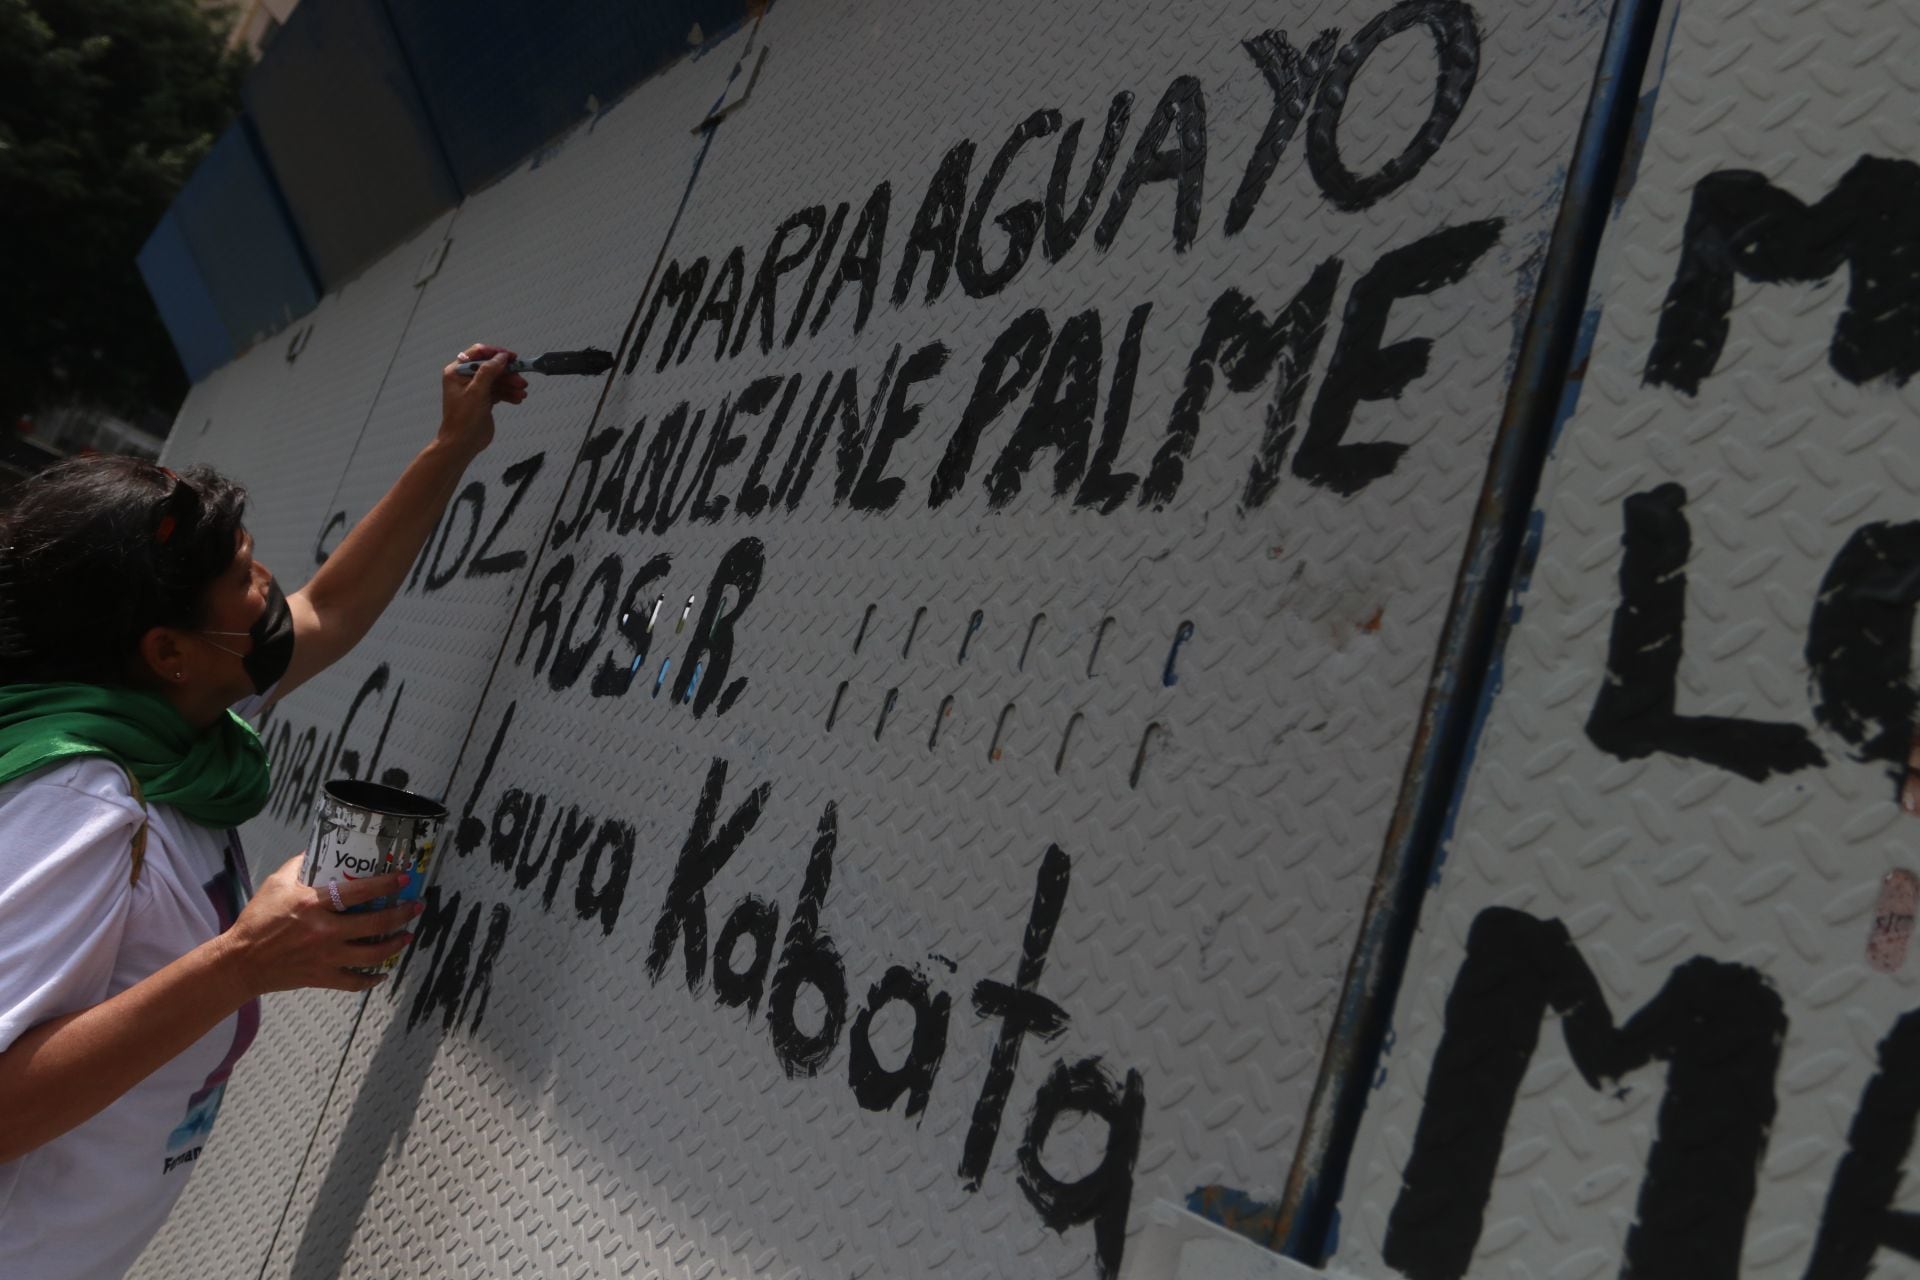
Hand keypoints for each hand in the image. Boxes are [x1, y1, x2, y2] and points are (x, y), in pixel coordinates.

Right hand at [215, 856, 425, 996]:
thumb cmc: (257, 920)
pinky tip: (382, 973)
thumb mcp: (275, 884)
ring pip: (372, 954)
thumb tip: (318, 848)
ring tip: (407, 936)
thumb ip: (299, 865)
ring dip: (395, 945)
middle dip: (403, 914)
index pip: (360, 891)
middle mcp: (324, 931)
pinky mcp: (321, 977)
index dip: (386, 884)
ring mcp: (325, 957)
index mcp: (314, 904)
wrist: (239, 962)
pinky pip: (355, 982)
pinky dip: (372, 979)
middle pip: (376, 923)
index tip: (404, 879)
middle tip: (416, 907)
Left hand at [438, 343, 529, 455]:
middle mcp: (465, 378)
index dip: (495, 354)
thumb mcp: (476, 392)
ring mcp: (475, 389)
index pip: (478, 354)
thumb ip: (489, 371)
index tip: (511, 357)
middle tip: (521, 380)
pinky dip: (509, 394)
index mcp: (457, 372)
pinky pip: (499, 391)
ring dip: (511, 384)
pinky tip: (517, 399)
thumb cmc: (463, 420)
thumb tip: (501, 357)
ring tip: (522, 392)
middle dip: (507, 373)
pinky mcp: (483, 400)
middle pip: (491, 367)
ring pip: (497, 380)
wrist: (462, 444)